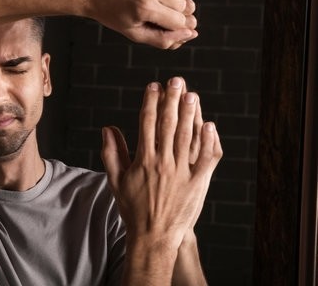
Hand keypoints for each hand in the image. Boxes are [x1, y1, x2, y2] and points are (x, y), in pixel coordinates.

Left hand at [82, 0, 197, 48]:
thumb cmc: (110, 14)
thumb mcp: (134, 33)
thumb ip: (164, 38)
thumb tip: (192, 34)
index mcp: (144, 8)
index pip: (180, 21)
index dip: (179, 28)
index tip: (173, 28)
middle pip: (183, 4)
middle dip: (176, 14)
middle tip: (161, 17)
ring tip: (152, 4)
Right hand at [101, 77, 221, 248]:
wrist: (154, 236)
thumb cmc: (132, 208)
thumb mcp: (116, 181)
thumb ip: (111, 153)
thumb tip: (108, 128)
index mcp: (143, 160)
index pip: (147, 123)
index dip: (150, 102)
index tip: (154, 87)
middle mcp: (163, 163)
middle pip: (168, 124)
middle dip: (172, 100)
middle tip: (176, 81)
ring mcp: (182, 172)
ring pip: (187, 137)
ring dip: (190, 114)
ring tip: (192, 95)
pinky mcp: (198, 182)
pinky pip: (206, 158)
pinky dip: (208, 141)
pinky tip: (209, 125)